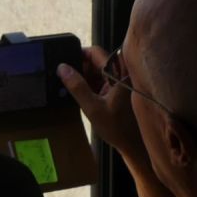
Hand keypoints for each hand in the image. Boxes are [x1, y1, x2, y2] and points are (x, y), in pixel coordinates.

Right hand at [58, 45, 145, 162]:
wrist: (134, 144)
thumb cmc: (118, 128)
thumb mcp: (92, 108)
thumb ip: (77, 87)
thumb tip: (62, 68)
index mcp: (118, 72)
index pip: (95, 52)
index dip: (78, 55)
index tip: (65, 63)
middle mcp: (121, 71)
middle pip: (95, 60)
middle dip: (80, 69)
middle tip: (67, 81)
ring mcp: (120, 79)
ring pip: (96, 69)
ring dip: (85, 78)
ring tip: (75, 91)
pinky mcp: (118, 87)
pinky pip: (101, 78)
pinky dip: (91, 85)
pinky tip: (85, 97)